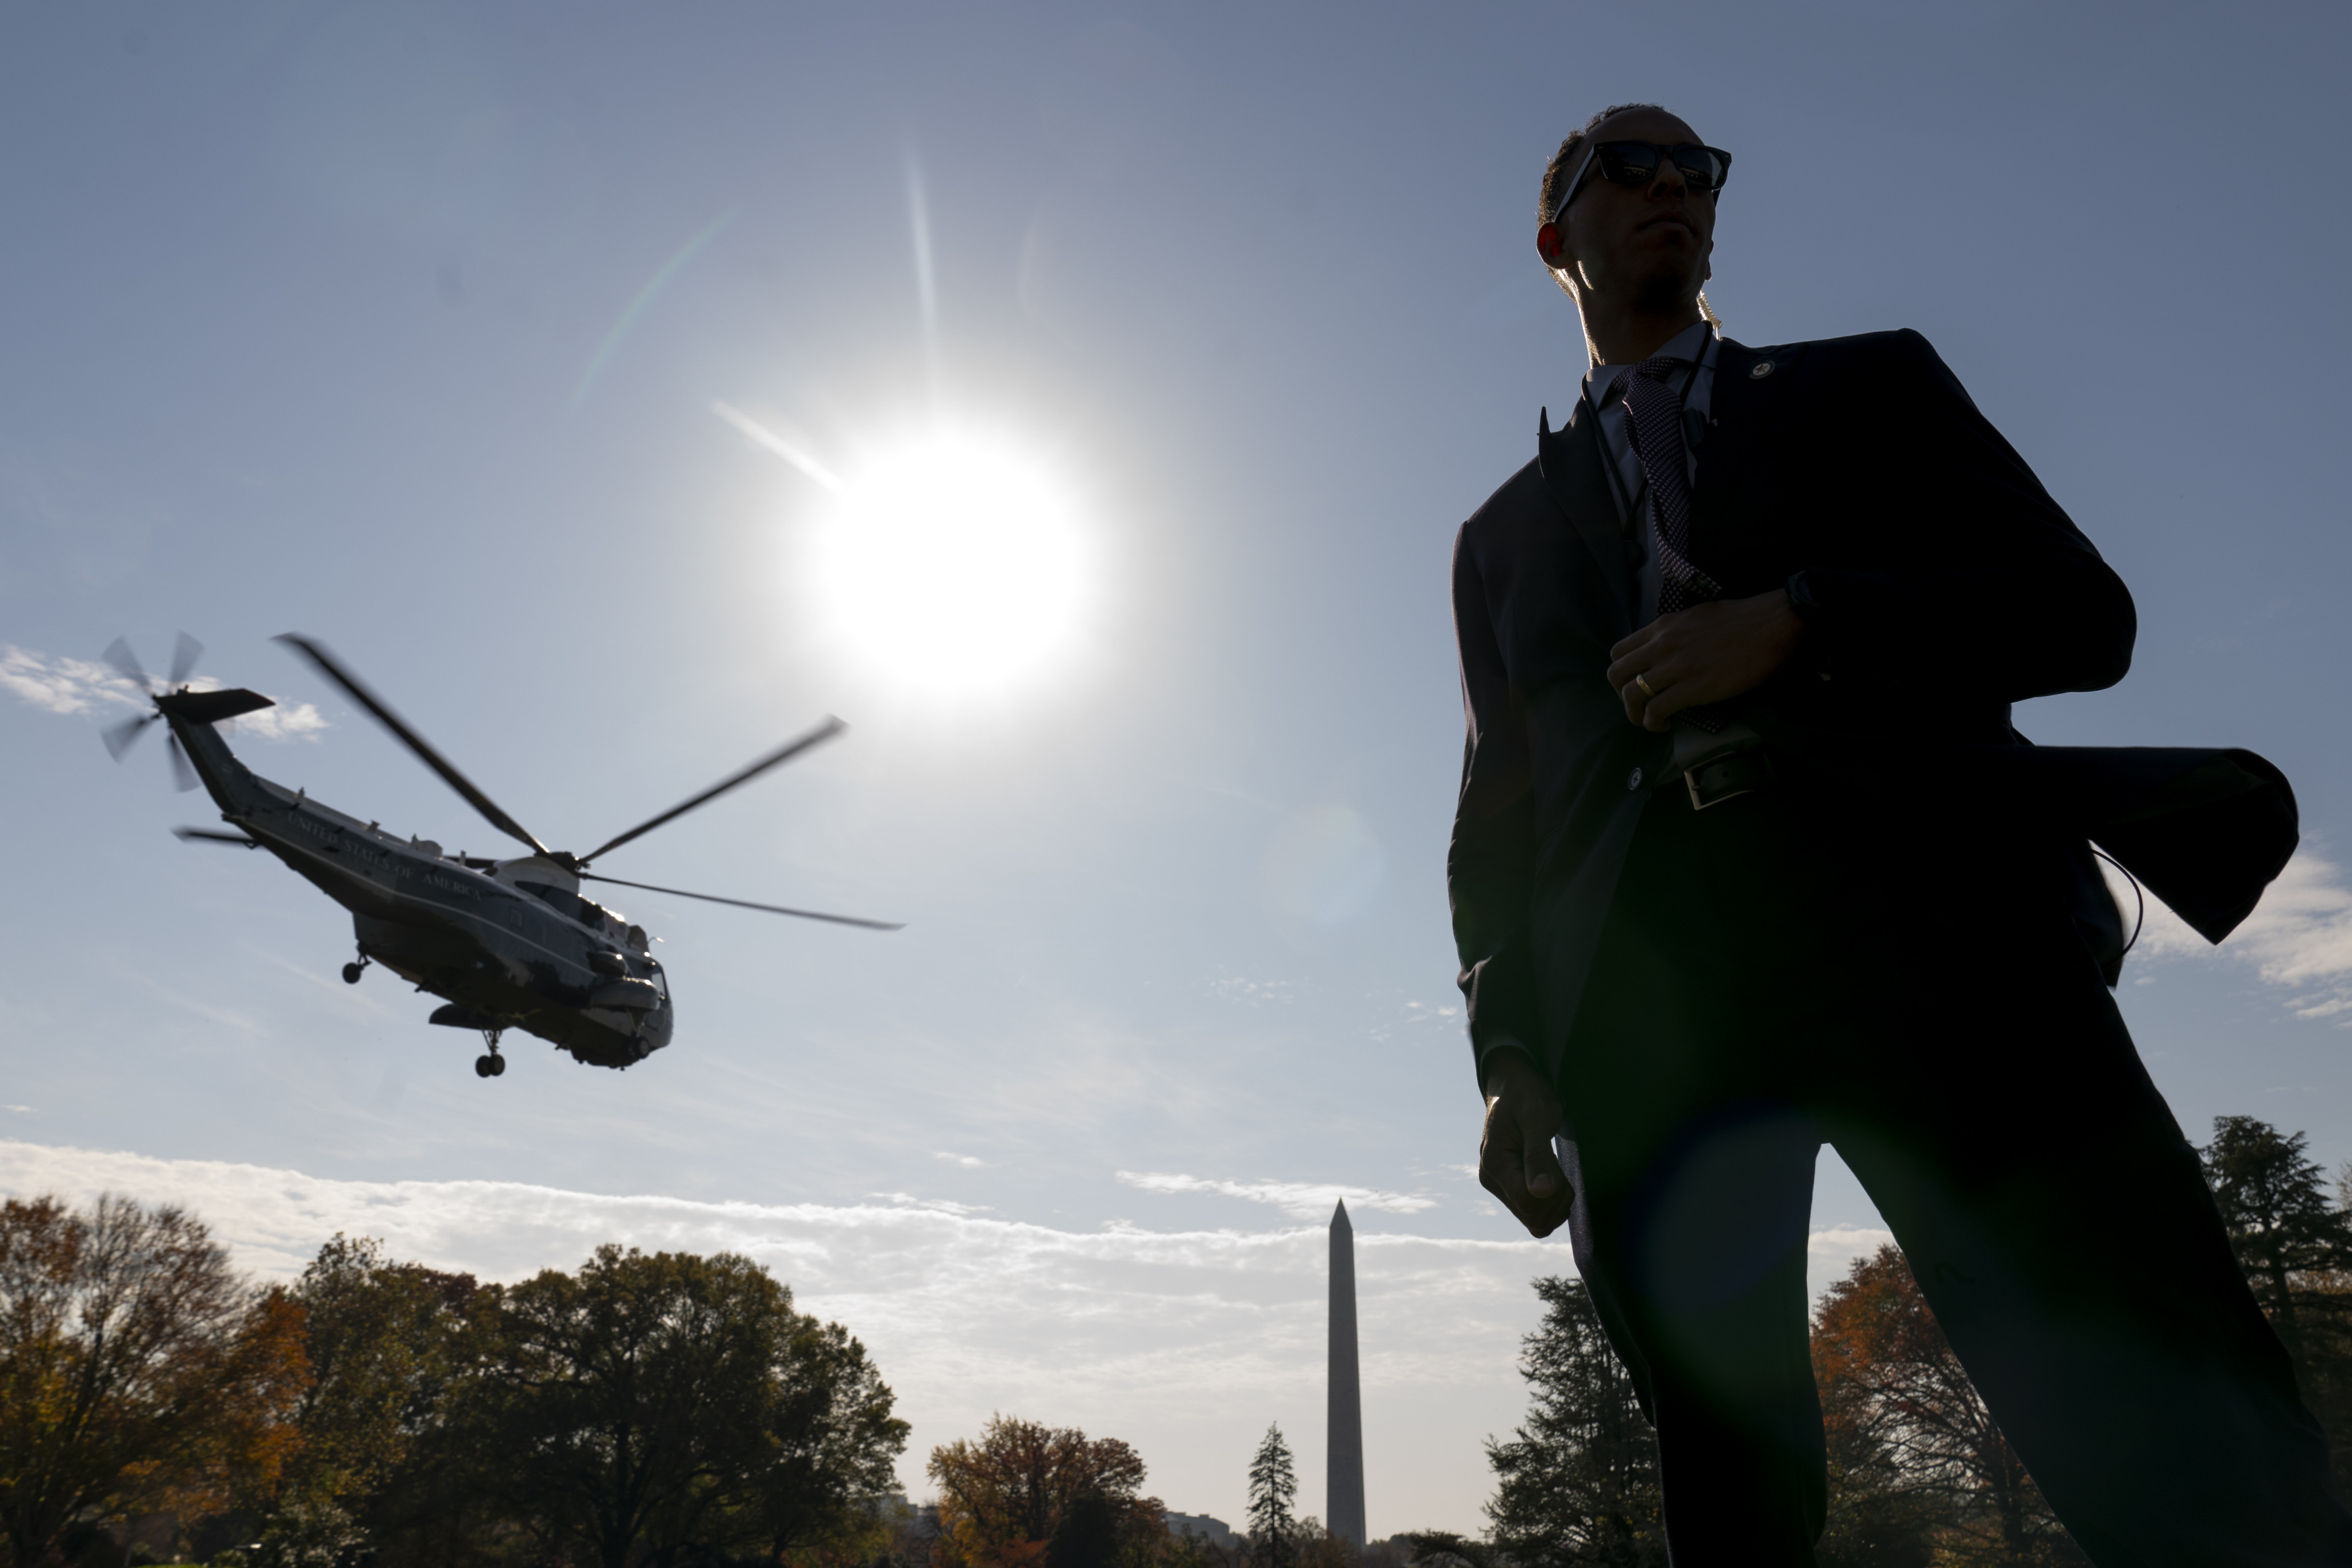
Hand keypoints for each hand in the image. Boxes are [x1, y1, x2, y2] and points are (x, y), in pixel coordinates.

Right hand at [1479, 1046, 1573, 1237]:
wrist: (1515, 1089)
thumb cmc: (1526, 1096)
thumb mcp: (1536, 1117)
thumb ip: (1538, 1155)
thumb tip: (1541, 1192)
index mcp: (1494, 1163)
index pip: (1528, 1201)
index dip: (1553, 1191)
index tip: (1556, 1162)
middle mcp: (1492, 1180)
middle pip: (1533, 1216)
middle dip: (1557, 1197)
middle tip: (1557, 1164)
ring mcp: (1500, 1187)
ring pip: (1536, 1222)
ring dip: (1557, 1203)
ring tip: (1556, 1170)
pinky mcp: (1511, 1190)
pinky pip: (1536, 1216)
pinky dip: (1553, 1205)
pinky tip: (1555, 1180)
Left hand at [1604, 589, 1803, 730]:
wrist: (1773, 624)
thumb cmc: (1743, 620)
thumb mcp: (1696, 617)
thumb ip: (1675, 633)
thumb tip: (1669, 649)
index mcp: (1663, 627)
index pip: (1619, 651)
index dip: (1621, 673)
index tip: (1634, 684)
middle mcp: (1662, 645)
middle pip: (1616, 674)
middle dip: (1621, 696)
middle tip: (1637, 707)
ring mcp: (1676, 666)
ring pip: (1632, 695)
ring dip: (1635, 715)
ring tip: (1648, 722)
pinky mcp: (1694, 687)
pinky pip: (1657, 710)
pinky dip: (1654, 723)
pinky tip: (1665, 725)